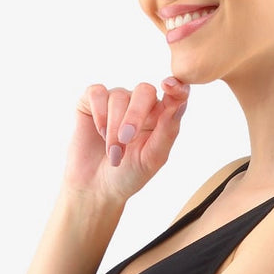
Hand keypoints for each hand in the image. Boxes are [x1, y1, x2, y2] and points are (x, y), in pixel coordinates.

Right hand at [62, 78, 190, 203]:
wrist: (95, 187)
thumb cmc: (128, 175)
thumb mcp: (152, 158)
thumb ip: (167, 131)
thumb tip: (181, 103)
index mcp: (161, 117)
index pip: (174, 94)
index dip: (175, 86)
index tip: (168, 85)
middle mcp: (140, 104)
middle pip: (144, 91)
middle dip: (134, 115)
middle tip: (126, 139)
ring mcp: (116, 100)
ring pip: (118, 96)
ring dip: (114, 128)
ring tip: (113, 153)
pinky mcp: (93, 101)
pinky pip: (97, 93)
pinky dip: (99, 113)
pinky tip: (100, 133)